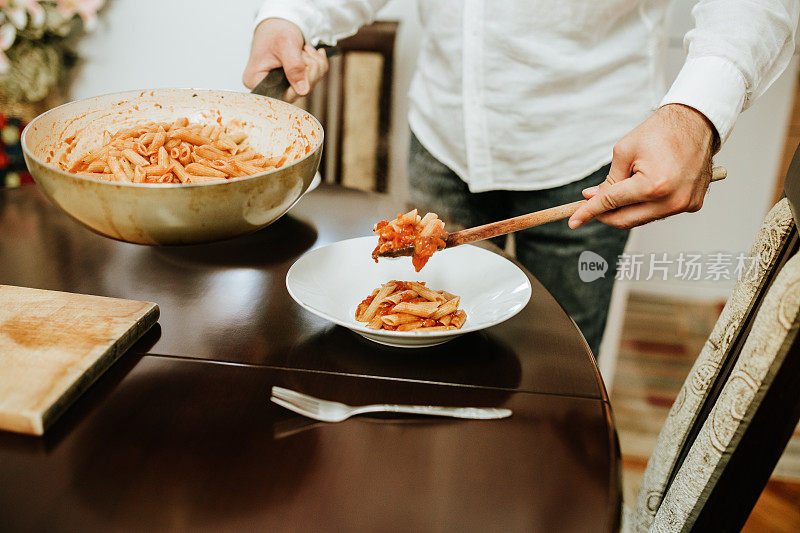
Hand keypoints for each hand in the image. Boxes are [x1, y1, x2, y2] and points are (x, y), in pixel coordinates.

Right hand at [242, 18, 328, 101]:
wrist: (279, 24)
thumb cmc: (275, 31)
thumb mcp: (285, 44)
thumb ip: (294, 67)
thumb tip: (302, 90)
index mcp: (256, 80)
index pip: (281, 95)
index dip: (299, 83)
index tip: (304, 62)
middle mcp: (267, 86)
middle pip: (297, 92)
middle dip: (309, 70)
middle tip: (305, 51)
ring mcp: (281, 86)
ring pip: (308, 86)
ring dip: (314, 65)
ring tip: (305, 50)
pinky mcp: (292, 83)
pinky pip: (312, 81)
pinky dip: (317, 66)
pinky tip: (310, 54)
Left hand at [568, 103, 717, 229]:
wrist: (697, 122)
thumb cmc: (660, 132)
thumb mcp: (625, 152)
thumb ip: (608, 181)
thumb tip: (592, 198)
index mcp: (653, 186)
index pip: (611, 204)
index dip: (589, 212)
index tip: (574, 220)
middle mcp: (671, 201)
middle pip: (626, 220)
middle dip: (605, 215)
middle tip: (591, 206)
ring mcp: (684, 205)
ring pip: (643, 219)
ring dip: (626, 209)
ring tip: (622, 188)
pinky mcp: (693, 204)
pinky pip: (660, 212)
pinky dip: (647, 205)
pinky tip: (644, 188)